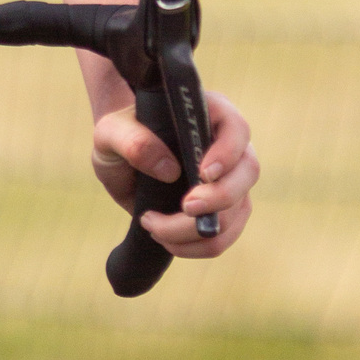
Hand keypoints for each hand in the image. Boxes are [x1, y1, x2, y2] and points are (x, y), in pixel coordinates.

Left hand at [92, 90, 257, 259]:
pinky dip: (195, 246)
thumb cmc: (120, 135)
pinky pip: (222, 238)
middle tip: (185, 206)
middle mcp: (228, 147)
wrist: (119, 160)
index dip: (227, 153)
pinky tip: (165, 238)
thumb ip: (133, 141)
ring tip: (155, 226)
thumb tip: (168, 169)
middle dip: (219, 198)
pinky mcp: (222, 212)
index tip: (203, 173)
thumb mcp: (112, 131)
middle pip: (247, 173)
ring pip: (236, 212)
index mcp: (209, 113)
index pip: (236, 128)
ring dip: (198, 230)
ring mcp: (230, 181)